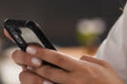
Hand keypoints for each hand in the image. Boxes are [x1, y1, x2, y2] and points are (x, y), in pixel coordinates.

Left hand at [4, 29, 123, 83]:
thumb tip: (78, 58)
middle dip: (34, 64)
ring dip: (35, 79)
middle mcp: (75, 81)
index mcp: (82, 69)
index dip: (43, 52)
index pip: (59, 58)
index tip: (30, 47)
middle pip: (49, 71)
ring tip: (27, 72)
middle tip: (22, 57)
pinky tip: (41, 83)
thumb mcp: (104, 67)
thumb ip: (89, 60)